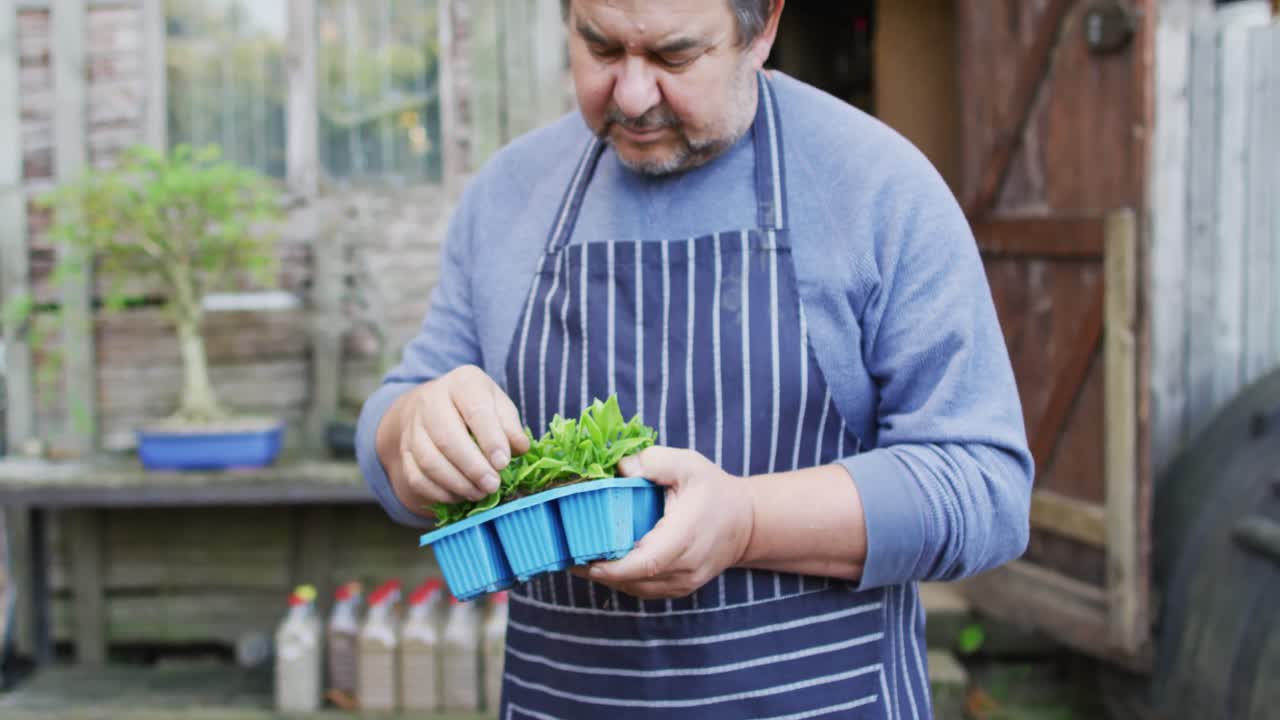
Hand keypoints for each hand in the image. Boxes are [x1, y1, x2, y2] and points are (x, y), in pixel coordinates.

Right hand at [378, 365, 530, 506]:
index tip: (503, 463)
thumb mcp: (499, 407)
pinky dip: (439, 492)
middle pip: (447, 437)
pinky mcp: (404, 450)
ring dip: (456, 483)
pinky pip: (416, 476)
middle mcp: (431, 400)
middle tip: (493, 485)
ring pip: (429, 460)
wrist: (436, 407)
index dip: (490, 439)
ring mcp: (413, 426)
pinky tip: (460, 496)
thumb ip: (511, 426)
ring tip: (480, 493)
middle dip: (472, 467)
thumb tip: (520, 448)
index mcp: (462, 383)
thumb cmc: (477, 408)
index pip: (475, 410)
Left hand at [573, 447, 754, 599]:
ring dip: (607, 576)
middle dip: (598, 569)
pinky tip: (601, 562)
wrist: (746, 522)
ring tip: (577, 557)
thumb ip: (654, 461)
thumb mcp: (688, 464)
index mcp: (686, 536)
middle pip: (634, 578)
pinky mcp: (678, 588)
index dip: (612, 566)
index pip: (646, 561)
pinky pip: (643, 589)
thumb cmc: (713, 490)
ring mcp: (683, 583)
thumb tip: (620, 468)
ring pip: (636, 588)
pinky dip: (621, 578)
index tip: (582, 558)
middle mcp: (685, 567)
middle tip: (566, 552)